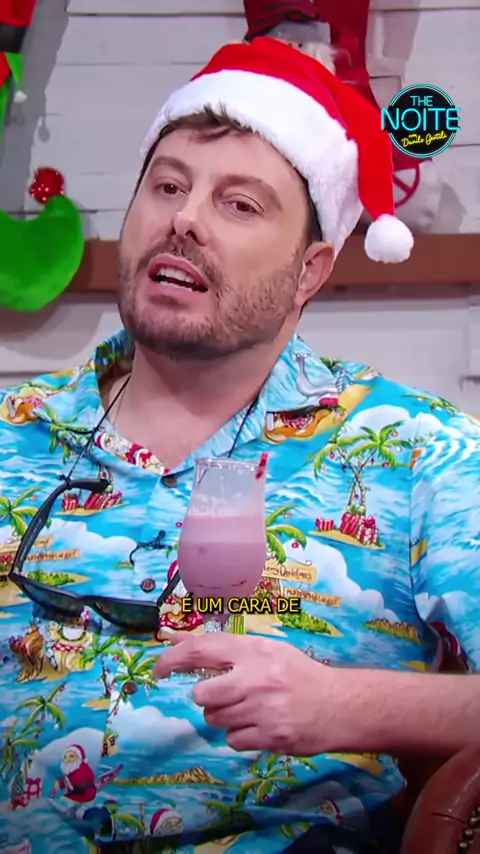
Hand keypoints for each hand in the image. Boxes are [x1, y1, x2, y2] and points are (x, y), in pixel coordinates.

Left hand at [154, 632, 337, 753]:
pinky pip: (233, 740)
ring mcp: (263, 709)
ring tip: (251, 711)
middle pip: (203, 694)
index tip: (158, 669)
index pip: (202, 649)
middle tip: (228, 696)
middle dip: (209, 698)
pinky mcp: (270, 737)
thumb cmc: (300, 675)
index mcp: (255, 651)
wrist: (340, 705)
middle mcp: (256, 677)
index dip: (173, 658)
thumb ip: (230, 650)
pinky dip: (242, 737)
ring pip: (215, 719)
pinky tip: (261, 727)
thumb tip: (180, 642)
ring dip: (226, 718)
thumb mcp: (269, 651)